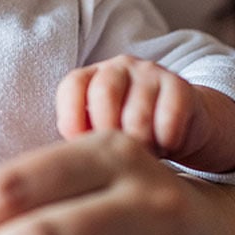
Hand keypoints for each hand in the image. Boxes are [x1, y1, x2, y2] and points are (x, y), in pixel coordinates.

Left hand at [56, 55, 234, 171]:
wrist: (181, 128)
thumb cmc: (129, 138)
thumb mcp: (98, 137)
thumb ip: (77, 142)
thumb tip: (53, 165)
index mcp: (90, 77)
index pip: (72, 86)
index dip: (72, 118)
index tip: (80, 146)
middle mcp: (118, 68)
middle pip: (104, 93)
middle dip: (108, 132)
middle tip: (117, 157)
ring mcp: (150, 74)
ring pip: (137, 111)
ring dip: (140, 143)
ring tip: (143, 156)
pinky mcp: (180, 86)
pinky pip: (170, 115)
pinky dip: (166, 139)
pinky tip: (166, 146)